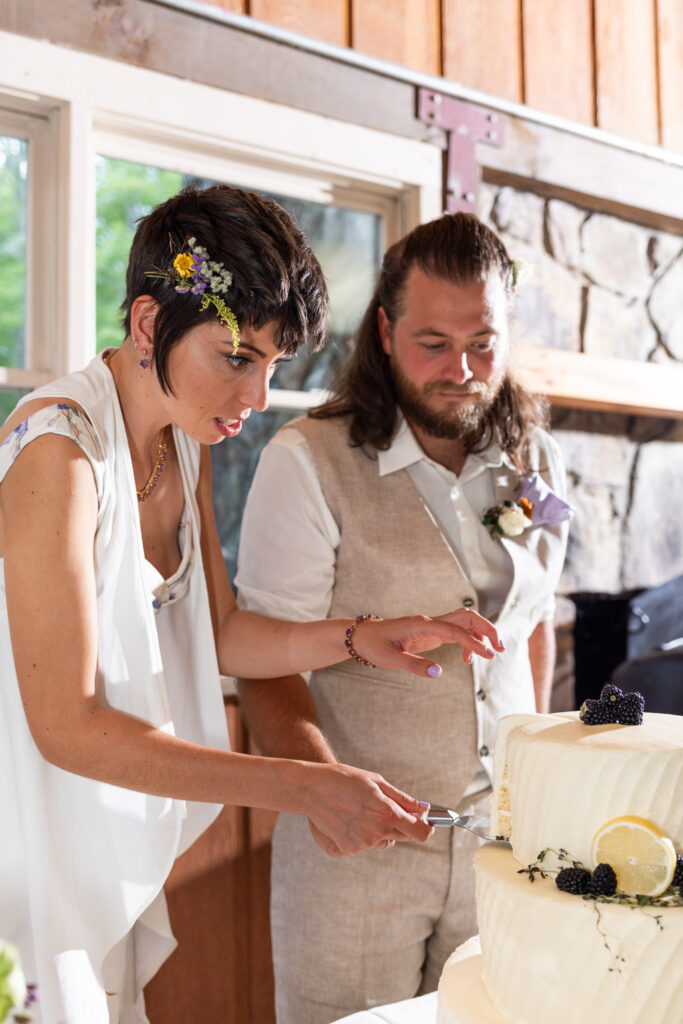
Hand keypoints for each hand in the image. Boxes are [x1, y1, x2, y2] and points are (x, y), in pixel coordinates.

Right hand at [305, 763, 432, 856]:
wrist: (310, 788)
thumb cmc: (344, 779)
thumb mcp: (376, 782)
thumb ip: (403, 799)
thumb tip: (424, 810)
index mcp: (386, 815)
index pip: (421, 833)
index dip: (426, 826)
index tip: (424, 820)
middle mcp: (375, 834)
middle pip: (403, 837)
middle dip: (400, 824)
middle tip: (383, 806)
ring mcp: (360, 845)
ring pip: (382, 840)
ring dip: (378, 829)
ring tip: (359, 809)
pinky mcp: (346, 850)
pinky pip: (364, 844)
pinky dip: (361, 833)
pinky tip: (347, 818)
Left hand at [350, 609, 503, 678]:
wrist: (363, 636)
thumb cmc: (375, 645)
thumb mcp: (390, 659)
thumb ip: (415, 665)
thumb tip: (438, 673)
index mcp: (422, 625)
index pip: (455, 630)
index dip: (473, 642)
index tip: (489, 656)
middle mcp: (430, 621)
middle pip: (467, 617)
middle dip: (486, 630)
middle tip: (500, 650)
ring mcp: (432, 625)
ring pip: (464, 622)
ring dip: (481, 634)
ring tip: (490, 655)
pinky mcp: (432, 632)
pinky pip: (457, 631)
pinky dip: (469, 641)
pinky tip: (468, 658)